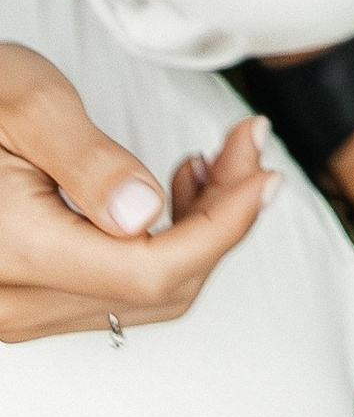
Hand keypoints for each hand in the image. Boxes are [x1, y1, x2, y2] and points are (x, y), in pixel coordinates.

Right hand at [0, 43, 277, 343]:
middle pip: (160, 286)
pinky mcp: (30, 302)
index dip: (225, 226)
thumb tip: (146, 212)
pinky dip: (165, 242)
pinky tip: (176, 186)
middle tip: (248, 146)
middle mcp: (17, 302)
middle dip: (223, 216)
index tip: (265, 174)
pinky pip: (117, 289)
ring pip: (145, 292)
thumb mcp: (28, 106)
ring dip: (198, 229)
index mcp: (18, 251)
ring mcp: (22, 310)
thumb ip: (91, 162)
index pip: (154, 269)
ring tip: (213, 159)